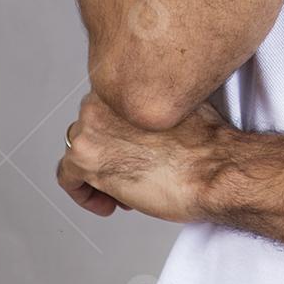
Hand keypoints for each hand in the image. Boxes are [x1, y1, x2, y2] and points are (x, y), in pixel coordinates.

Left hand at [56, 89, 231, 223]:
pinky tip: (107, 202)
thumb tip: (150, 115)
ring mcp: (90, 128)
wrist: (215, 169)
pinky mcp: (84, 160)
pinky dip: (84, 193)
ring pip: (80, 151)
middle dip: (111, 152)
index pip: (105, 106)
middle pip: (91, 129)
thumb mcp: (181, 102)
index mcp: (124, 82)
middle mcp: (101, 100)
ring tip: (124, 189)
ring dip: (99, 173)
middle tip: (134, 168)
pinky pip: (68, 177)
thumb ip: (154, 101)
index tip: (133, 145)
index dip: (120, 131)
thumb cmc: (207, 142)